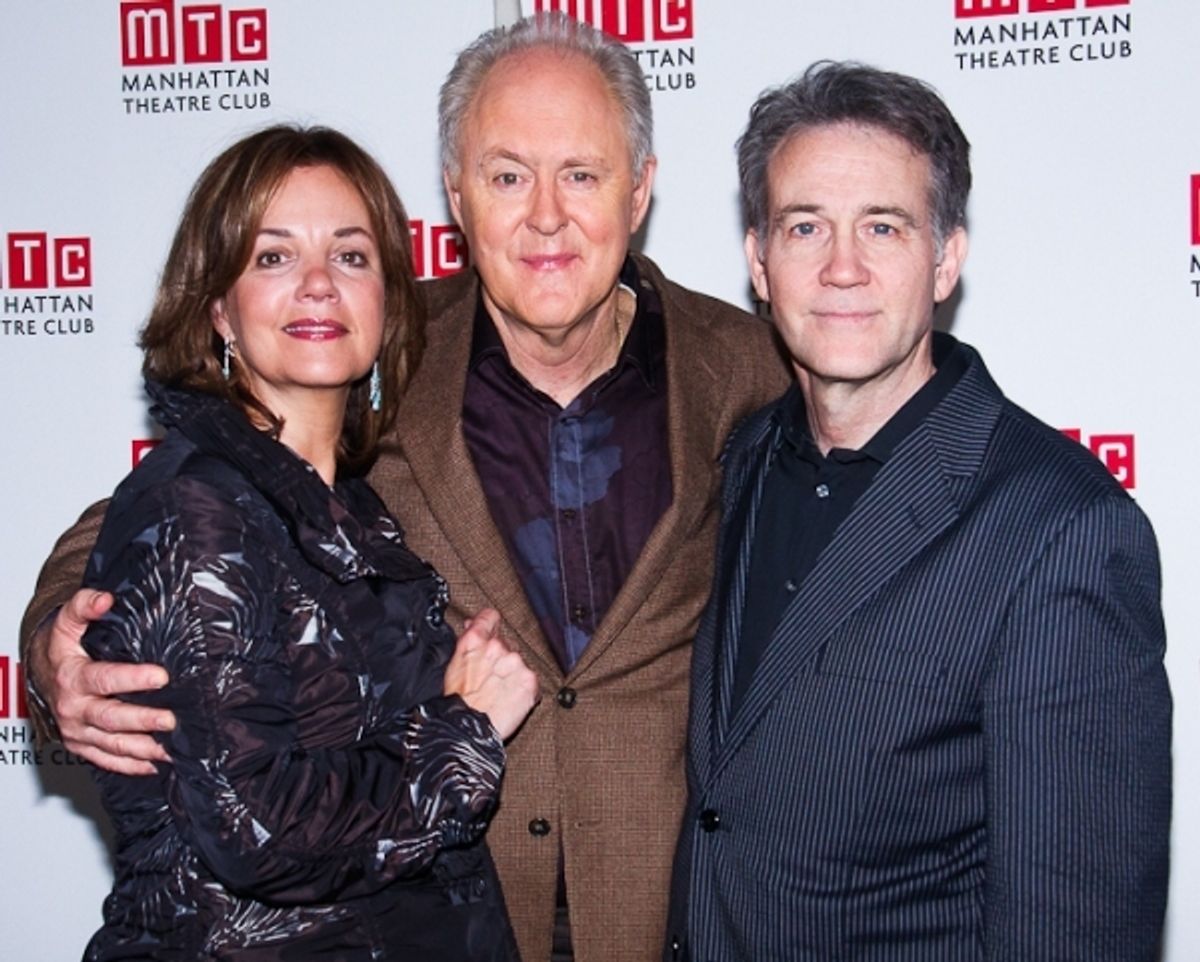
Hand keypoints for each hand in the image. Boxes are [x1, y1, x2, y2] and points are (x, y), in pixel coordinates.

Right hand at [35, 588, 174, 774]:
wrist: (43, 676)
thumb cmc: (62, 649)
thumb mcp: (67, 624)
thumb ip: (83, 607)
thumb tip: (105, 598)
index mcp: (72, 677)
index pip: (103, 679)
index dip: (132, 678)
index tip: (161, 676)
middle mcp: (73, 708)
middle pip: (110, 718)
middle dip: (142, 719)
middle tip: (172, 719)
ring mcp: (77, 731)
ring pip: (112, 744)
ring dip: (143, 748)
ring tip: (173, 749)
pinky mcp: (82, 746)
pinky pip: (106, 760)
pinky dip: (131, 765)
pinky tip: (156, 764)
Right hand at [443, 609, 539, 740]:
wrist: (467, 730)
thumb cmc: (457, 703)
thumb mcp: (453, 666)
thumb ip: (467, 642)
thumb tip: (473, 625)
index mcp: (475, 640)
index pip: (490, 616)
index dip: (490, 624)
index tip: (491, 632)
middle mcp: (497, 647)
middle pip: (506, 642)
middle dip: (501, 657)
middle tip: (490, 678)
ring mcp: (516, 663)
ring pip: (518, 662)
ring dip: (512, 673)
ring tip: (498, 692)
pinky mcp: (529, 681)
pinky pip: (531, 679)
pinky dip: (523, 688)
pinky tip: (510, 698)